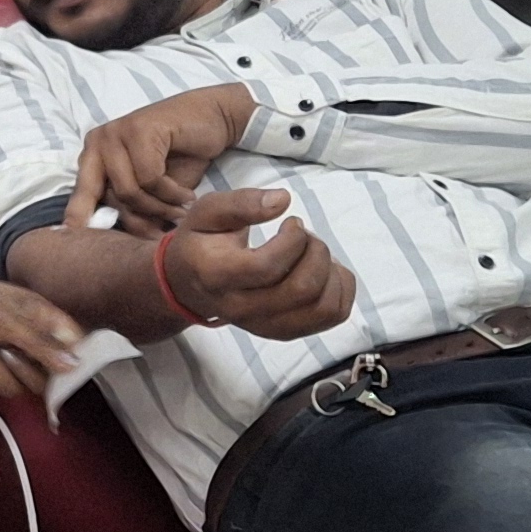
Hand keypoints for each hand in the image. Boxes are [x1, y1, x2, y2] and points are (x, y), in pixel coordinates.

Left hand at [0, 274, 82, 406]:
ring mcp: (16, 358)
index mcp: (42, 316)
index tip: (75, 365)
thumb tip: (74, 365)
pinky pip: (11, 388)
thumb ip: (42, 344)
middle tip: (25, 353)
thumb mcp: (10, 320)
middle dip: (43, 367)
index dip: (77, 353)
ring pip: (35, 383)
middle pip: (58, 369)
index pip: (73, 339)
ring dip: (18, 371)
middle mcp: (34, 339)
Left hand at [61, 82, 256, 235]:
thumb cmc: (182, 157)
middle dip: (138, 219)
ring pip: (129, 190)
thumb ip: (131, 206)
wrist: (214, 119)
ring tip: (180, 208)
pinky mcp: (138, 129)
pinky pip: (150, 177)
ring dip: (160, 207)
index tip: (70, 236)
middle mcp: (99, 141)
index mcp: (94, 154)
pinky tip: (188, 194)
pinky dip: (172, 192)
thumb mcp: (152, 188)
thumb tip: (118, 245)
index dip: (78, 215)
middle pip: (109, 196)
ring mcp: (117, 132)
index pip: (82, 192)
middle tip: (168, 224)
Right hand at [150, 189, 355, 342]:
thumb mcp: (208, 211)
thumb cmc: (202, 242)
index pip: (267, 267)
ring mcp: (265, 326)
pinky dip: (340, 288)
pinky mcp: (285, 332)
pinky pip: (332, 315)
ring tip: (313, 253)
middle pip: (302, 289)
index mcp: (217, 275)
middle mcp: (240, 309)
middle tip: (304, 235)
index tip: (291, 222)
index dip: (293, 240)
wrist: (190, 284)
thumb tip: (283, 200)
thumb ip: (242, 202)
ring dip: (330, 271)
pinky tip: (322, 271)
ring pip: (323, 307)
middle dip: (316, 251)